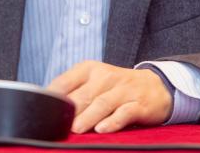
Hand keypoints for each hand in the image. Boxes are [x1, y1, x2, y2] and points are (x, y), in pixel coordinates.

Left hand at [47, 61, 171, 133]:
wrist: (155, 87)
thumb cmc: (116, 87)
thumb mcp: (95, 81)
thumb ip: (73, 92)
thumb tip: (47, 107)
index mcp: (90, 69)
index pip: (66, 81)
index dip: (53, 97)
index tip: (44, 111)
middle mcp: (106, 77)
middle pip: (83, 95)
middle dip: (70, 111)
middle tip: (59, 125)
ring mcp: (123, 90)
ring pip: (102, 104)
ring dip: (88, 117)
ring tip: (76, 130)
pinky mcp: (138, 104)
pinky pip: (124, 113)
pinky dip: (112, 122)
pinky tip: (102, 129)